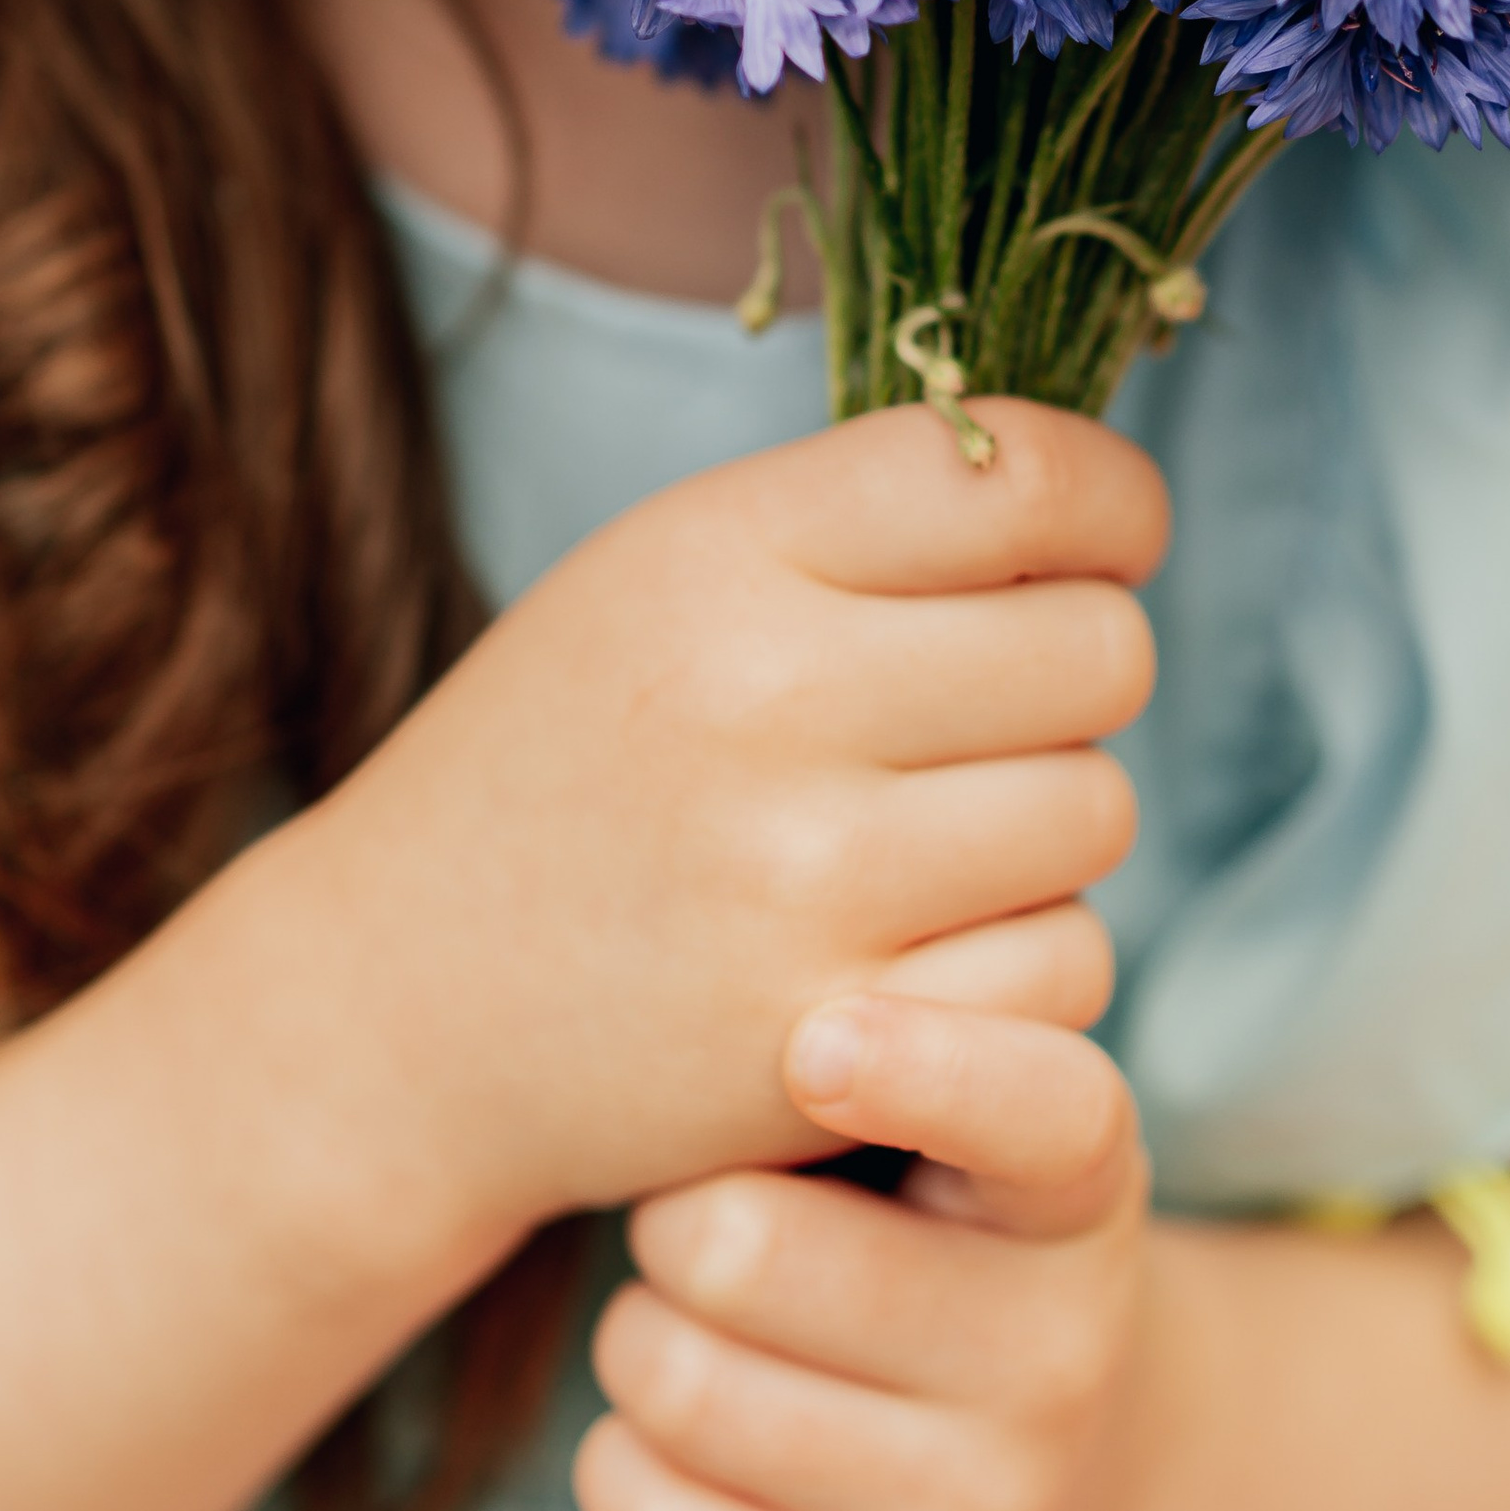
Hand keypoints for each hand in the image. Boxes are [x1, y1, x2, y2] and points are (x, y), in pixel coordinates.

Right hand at [300, 396, 1163, 1233]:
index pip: (1022, 474)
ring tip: (925, 837)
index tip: (1102, 546)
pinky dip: (1019, 969)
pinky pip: (1064, 972)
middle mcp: (767, 694)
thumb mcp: (661, 576)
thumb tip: (1097, 496)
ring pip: (1098, 814)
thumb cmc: (568, 762)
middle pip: (1101, 651)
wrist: (398, 1002)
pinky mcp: (834, 1036)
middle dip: (1073, 679)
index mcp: (724, 548)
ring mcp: (802, 877)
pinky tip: (915, 950)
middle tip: (981, 714)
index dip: (1111, 505)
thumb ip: (860, 520)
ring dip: (1045, 828)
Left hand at [574, 987, 1148, 1510]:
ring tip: (704, 1328)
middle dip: (676, 1217)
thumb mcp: (941, 1110)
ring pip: (676, 1384)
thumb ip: (858, 1034)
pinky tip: (685, 1442)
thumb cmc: (928, 1223)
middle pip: (737, 1248)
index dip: (927, 1068)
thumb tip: (754, 1027)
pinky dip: (621, 1466)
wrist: (1046, 1463)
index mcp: (1077, 1192)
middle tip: (706, 1221)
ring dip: (641, 1336)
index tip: (814, 1042)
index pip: (1046, 1113)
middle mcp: (1062, 1359)